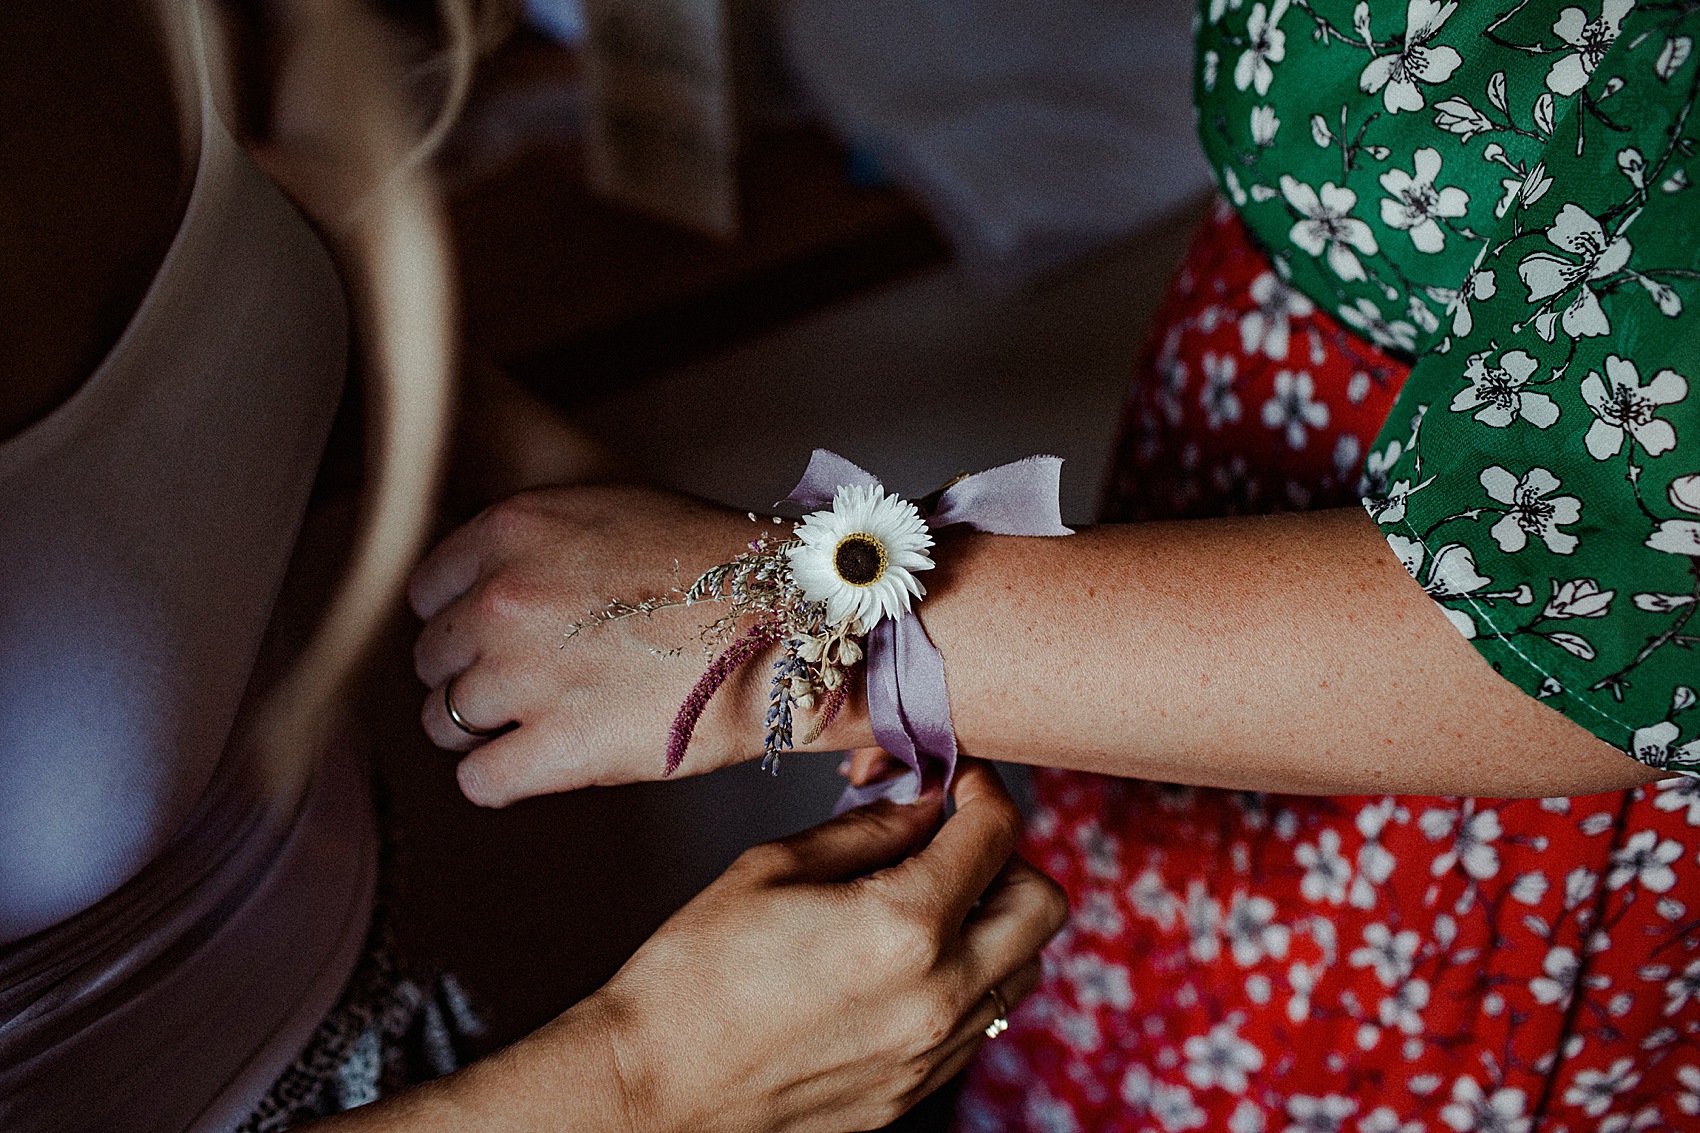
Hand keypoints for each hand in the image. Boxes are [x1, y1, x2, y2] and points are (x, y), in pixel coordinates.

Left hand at [408, 485, 872, 806]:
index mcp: (512, 529)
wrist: (793, 625)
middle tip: (526, 683)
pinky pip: (478, 782)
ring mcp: (525, 676)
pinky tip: (539, 765)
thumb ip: (536, 543)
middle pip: (430, 658)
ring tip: (536, 724)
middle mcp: (503, 599)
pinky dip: (501, 779)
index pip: (426, 590)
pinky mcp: (557, 749)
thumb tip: (485, 588)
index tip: (494, 635)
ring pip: (443, 721)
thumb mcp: (613, 512)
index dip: (460, 618)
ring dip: (481, 729)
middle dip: (469, 674)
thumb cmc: (721, 569)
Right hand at [556, 759, 1066, 1132]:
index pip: (995, 834)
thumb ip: (868, 830)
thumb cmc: (693, 975)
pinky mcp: (916, 1093)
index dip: (981, 789)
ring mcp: (934, 1055)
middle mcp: (940, 997)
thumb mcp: (774, 868)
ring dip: (993, 920)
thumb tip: (924, 806)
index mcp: (905, 927)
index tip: (956, 779)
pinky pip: (981, 1021)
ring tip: (926, 903)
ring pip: (1023, 967)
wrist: (651, 1090)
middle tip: (951, 841)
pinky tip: (903, 962)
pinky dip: (967, 977)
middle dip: (1007, 856)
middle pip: (1043, 904)